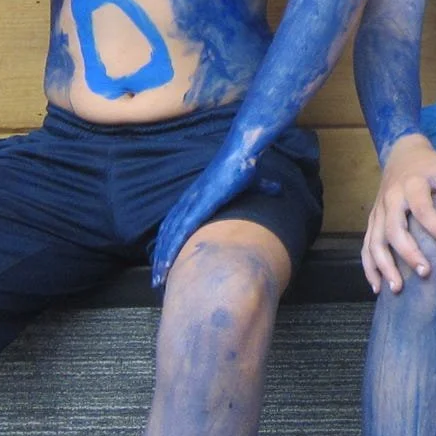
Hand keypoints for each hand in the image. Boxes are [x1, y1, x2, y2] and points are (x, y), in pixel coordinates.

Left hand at [150, 148, 257, 285]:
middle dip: (160, 257)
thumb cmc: (245, 165)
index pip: (176, 223)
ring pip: (169, 237)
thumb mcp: (254, 183)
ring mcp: (191, 203)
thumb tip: (278, 190)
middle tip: (157, 279)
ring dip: (161, 259)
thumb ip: (263, 188)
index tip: (166, 260)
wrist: (243, 154)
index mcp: (197, 197)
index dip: (169, 242)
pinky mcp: (198, 206)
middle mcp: (189, 201)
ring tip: (157, 280)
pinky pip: (179, 232)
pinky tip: (164, 264)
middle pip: (167, 234)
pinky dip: (169, 250)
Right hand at [363, 133, 435, 293]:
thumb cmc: (432, 167)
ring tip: (398, 289)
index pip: (423, 210)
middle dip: (408, 253)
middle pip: (394, 230)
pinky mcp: (372, 222)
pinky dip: (369, 268)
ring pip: (375, 242)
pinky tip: (378, 288)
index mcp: (411, 185)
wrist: (403, 156)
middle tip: (426, 273)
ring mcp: (378, 212)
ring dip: (384, 267)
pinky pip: (366, 247)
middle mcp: (390, 199)